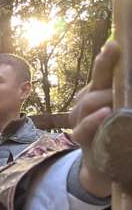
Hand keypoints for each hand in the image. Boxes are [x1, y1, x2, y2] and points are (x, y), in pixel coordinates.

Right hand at [70, 41, 117, 198]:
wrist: (105, 164)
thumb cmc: (115, 131)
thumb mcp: (118, 108)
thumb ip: (120, 93)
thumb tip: (128, 74)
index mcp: (97, 93)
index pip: (101, 73)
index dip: (106, 59)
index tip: (113, 45)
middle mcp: (86, 103)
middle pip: (94, 84)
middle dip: (105, 72)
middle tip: (119, 66)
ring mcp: (81, 120)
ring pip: (88, 102)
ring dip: (103, 98)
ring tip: (115, 99)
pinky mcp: (82, 137)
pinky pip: (85, 126)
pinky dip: (94, 120)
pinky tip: (106, 113)